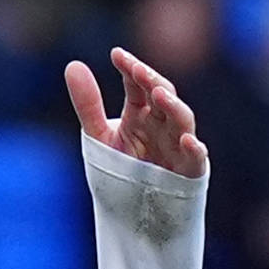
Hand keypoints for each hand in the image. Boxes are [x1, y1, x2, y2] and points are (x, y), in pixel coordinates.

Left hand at [68, 48, 209, 179]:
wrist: (130, 213)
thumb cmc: (120, 171)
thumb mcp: (98, 136)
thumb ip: (88, 104)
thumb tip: (73, 65)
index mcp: (141, 114)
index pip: (138, 85)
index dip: (130, 68)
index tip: (116, 55)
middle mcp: (162, 126)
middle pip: (162, 96)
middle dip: (151, 80)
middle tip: (137, 69)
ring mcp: (177, 146)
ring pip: (182, 120)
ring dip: (172, 106)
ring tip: (158, 93)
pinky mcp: (188, 172)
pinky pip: (195, 159)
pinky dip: (194, 149)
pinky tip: (187, 140)